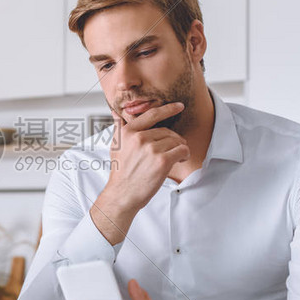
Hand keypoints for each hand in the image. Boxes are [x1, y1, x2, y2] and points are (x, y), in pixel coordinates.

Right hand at [90, 102, 189, 244]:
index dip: (168, 109)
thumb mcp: (115, 146)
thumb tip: (115, 112)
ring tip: (175, 157)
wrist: (123, 194)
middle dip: (173, 140)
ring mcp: (151, 148)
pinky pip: (182, 150)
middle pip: (167, 131)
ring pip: (176, 140)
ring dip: (180, 148)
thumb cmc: (121, 172)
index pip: (152, 115)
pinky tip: (180, 160)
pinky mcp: (162, 160)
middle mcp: (139, 137)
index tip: (178, 106)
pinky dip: (184, 155)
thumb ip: (119, 128)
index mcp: (129, 132)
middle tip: (172, 150)